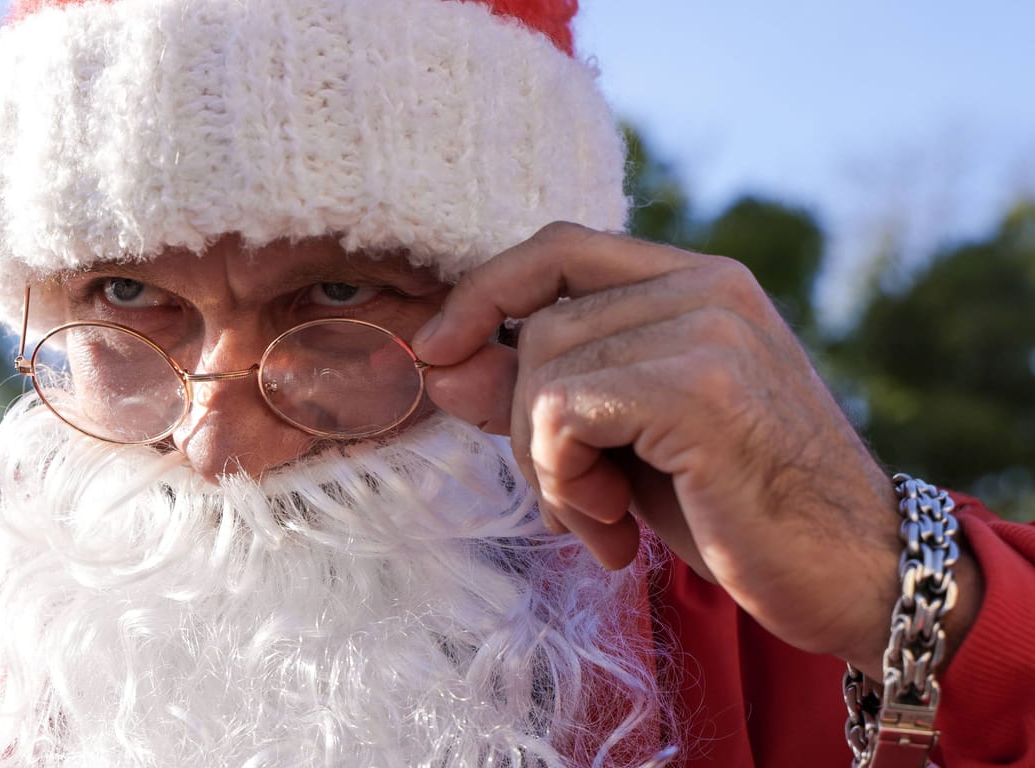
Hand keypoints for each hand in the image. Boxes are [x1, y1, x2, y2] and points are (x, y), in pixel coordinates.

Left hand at [412, 222, 928, 668]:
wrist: (853, 574)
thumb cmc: (734, 507)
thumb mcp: (623, 441)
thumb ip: (539, 391)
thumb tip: (439, 359)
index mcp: (696, 282)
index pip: (559, 248)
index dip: (485, 292)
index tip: (436, 350)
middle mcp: (707, 287)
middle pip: (539, 327)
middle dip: (525, 429)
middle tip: (575, 501)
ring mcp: (707, 331)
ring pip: (542, 372)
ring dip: (547, 469)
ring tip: (602, 521)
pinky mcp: (698, 388)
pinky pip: (560, 412)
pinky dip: (561, 480)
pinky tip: (612, 531)